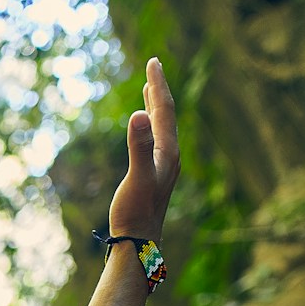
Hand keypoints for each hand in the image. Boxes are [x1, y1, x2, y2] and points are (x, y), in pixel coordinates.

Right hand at [107, 57, 179, 241]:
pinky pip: (155, 141)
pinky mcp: (154, 175)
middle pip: (167, 115)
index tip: (153, 61)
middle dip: (159, 89)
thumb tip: (140, 114)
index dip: (157, 85)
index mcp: (167, 151)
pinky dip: (151, 126)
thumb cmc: (135, 212)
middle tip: (154, 66)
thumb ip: (138, 146)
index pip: (164, 110)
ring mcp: (163, 166)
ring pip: (162, 128)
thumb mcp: (136, 177)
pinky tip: (145, 128)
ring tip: (151, 90)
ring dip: (156, 106)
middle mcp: (169, 156)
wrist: (139, 244)